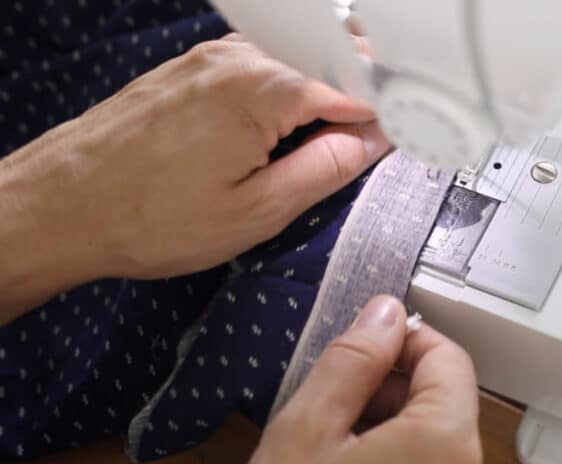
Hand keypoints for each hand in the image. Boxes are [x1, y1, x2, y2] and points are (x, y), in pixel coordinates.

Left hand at [0, 34, 387, 321]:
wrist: (58, 206)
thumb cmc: (147, 217)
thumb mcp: (257, 211)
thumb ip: (326, 169)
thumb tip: (371, 141)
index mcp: (264, 88)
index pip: (358, 87)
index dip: (392, 113)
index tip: (414, 134)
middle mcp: (238, 58)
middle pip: (329, 60)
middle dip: (363, 94)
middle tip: (380, 139)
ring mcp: (209, 58)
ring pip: (294, 64)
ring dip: (322, 96)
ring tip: (333, 143)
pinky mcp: (189, 70)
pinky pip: (258, 71)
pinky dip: (285, 94)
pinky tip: (284, 132)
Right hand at [201, 296, 495, 463]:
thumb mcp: (303, 431)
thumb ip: (353, 360)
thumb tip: (385, 314)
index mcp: (445, 448)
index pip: (450, 358)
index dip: (405, 340)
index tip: (363, 346)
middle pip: (448, 405)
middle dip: (394, 391)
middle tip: (331, 408)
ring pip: (440, 449)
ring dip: (394, 434)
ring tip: (332, 459)